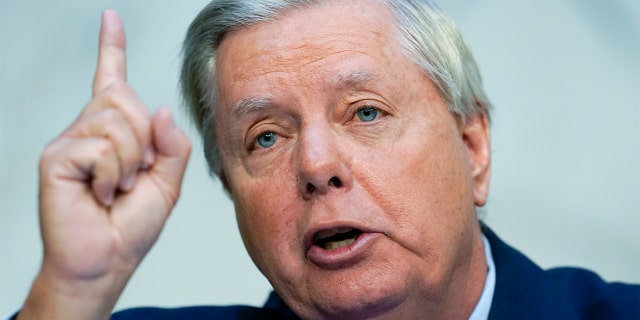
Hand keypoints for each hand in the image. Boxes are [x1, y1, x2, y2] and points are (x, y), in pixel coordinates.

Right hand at [19, 10, 190, 318]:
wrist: (107, 260)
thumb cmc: (131, 225)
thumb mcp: (167, 183)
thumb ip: (172, 146)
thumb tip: (160, 109)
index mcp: (115, 132)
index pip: (111, 81)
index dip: (112, 48)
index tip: (110, 19)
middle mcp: (88, 129)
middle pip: (124, 97)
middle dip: (144, 138)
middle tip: (135, 174)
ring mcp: (70, 141)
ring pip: (116, 121)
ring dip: (130, 161)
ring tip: (117, 187)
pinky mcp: (56, 157)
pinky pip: (101, 148)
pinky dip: (113, 176)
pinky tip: (101, 195)